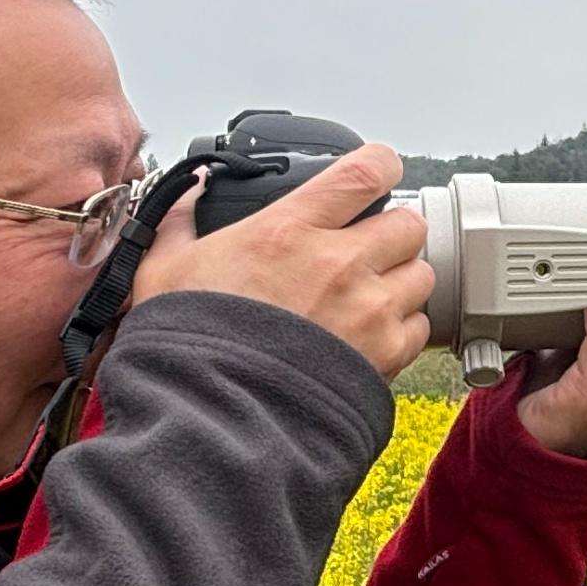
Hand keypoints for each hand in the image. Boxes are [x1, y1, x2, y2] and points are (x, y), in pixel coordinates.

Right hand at [130, 143, 435, 378]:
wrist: (213, 420)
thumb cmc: (188, 347)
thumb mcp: (165, 270)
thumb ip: (180, 223)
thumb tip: (189, 191)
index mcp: (289, 230)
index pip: (364, 172)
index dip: (381, 165)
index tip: (380, 172)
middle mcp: (339, 263)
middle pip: (408, 222)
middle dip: (393, 231)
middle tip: (368, 248)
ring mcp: (368, 310)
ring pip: (421, 274)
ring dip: (402, 280)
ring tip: (369, 297)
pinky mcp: (385, 355)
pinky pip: (419, 328)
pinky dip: (404, 330)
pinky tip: (372, 338)